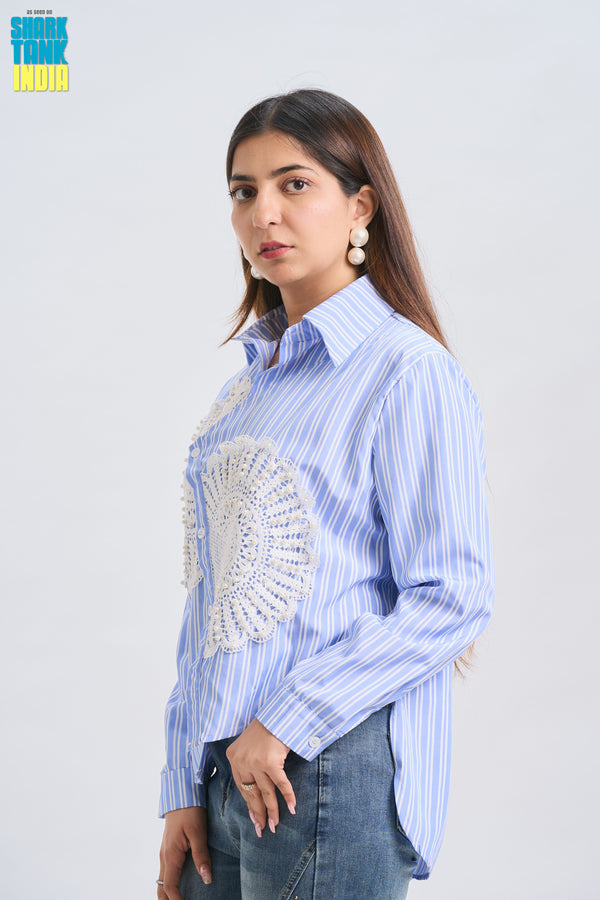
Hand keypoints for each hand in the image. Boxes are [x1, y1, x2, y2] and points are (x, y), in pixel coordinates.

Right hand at [157, 807, 211, 898]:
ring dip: (167, 893)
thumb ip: (202, 855)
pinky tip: (178, 885)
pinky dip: (168, 883)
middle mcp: (164, 856)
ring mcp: (165, 852)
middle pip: (161, 887)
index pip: (170, 886)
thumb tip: (207, 879)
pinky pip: (166, 871)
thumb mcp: (199, 832)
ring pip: (162, 879)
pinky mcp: (169, 847)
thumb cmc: (190, 810)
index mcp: (171, 854)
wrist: (182, 794)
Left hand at [226, 718, 295, 835]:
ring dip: (272, 811)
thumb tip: (254, 787)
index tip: (254, 820)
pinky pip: (280, 784)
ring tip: (275, 825)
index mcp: (234, 758)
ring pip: (266, 792)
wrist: (278, 714)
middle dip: (258, 814)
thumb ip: (248, 762)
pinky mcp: (270, 762)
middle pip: (252, 793)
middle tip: (262, 830)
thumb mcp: (249, 744)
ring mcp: (256, 762)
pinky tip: (292, 808)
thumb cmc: (266, 729)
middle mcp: (242, 761)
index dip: (249, 805)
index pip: (241, 788)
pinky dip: (288, 796)